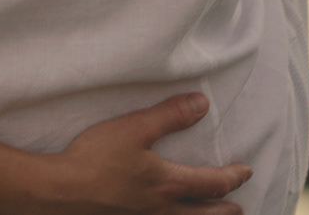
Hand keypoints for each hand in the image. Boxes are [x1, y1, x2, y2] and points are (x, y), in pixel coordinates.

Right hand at [40, 94, 250, 214]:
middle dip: (224, 210)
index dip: (233, 177)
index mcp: (168, 183)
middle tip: (238, 208)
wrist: (62, 191)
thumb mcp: (134, 127)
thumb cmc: (96, 158)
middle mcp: (162, 208)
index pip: (212, 183)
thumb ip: (169, 115)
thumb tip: (202, 104)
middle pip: (204, 214)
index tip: (246, 170)